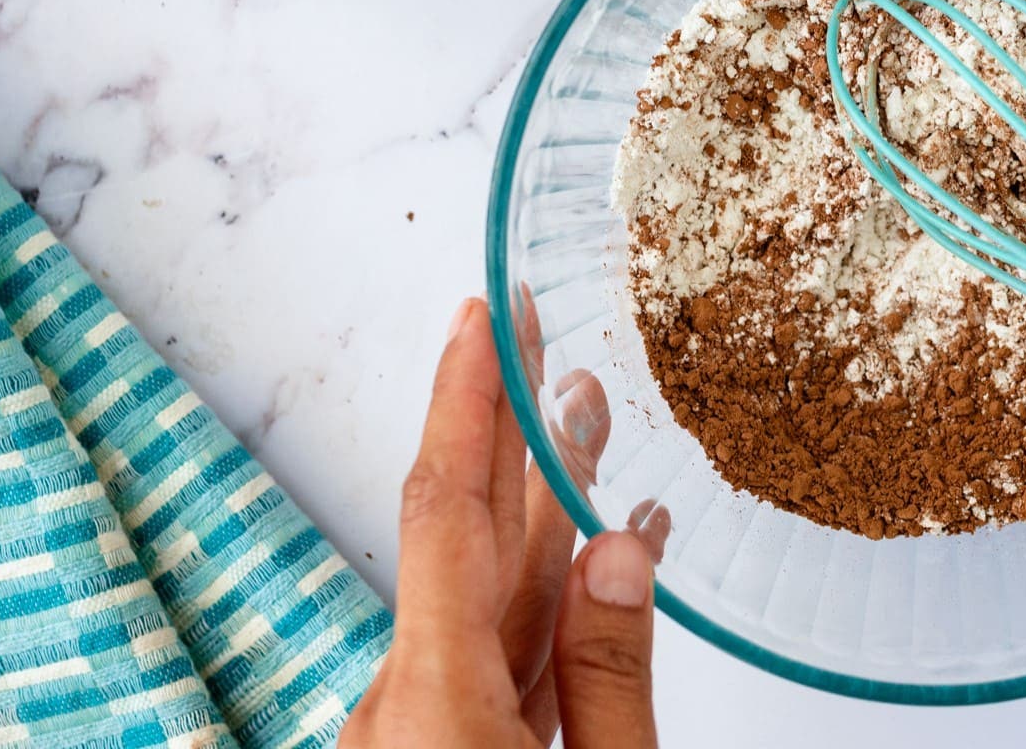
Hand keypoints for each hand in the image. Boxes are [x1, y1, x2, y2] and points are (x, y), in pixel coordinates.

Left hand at [341, 298, 664, 748]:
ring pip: (487, 598)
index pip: (446, 513)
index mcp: (438, 703)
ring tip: (586, 420)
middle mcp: (407, 706)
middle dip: (500, 424)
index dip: (466, 401)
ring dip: (540, 509)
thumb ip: (609, 679)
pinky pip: (498, 658)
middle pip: (459, 535)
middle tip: (530, 331)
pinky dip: (551, 603)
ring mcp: (415, 732)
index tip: (483, 318)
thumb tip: (618, 553)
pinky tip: (601, 560)